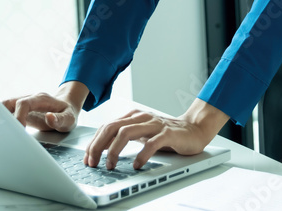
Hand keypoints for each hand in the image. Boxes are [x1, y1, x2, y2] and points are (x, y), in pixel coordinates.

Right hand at [2, 84, 84, 132]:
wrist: (67, 106)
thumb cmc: (67, 113)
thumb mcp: (69, 119)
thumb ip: (60, 119)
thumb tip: (49, 117)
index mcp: (40, 99)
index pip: (23, 103)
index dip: (18, 116)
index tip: (19, 129)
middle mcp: (29, 99)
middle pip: (8, 102)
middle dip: (1, 116)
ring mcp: (23, 104)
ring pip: (3, 106)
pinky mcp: (19, 110)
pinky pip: (6, 112)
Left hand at [84, 100, 228, 170]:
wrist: (193, 129)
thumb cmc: (166, 133)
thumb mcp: (141, 134)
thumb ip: (123, 137)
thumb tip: (101, 148)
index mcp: (133, 116)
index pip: (106, 126)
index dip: (94, 142)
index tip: (88, 158)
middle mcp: (141, 117)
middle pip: (112, 127)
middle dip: (98, 146)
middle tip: (93, 162)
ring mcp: (154, 124)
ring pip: (126, 132)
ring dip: (114, 151)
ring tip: (111, 165)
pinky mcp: (168, 133)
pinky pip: (151, 143)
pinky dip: (141, 155)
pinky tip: (137, 165)